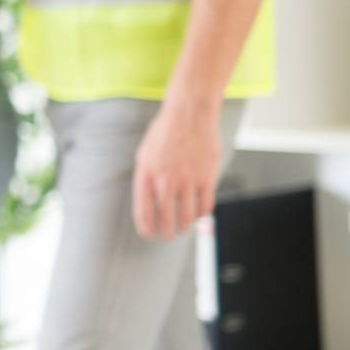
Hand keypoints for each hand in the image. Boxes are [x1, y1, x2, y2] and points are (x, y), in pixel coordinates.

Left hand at [132, 97, 223, 240]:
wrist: (188, 115)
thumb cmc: (165, 134)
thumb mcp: (144, 155)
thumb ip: (146, 179)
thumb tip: (150, 204)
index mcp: (145, 175)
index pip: (143, 212)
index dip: (145, 228)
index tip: (148, 234)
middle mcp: (165, 181)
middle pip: (165, 220)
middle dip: (165, 232)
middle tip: (167, 235)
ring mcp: (187, 181)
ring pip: (186, 218)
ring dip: (183, 227)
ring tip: (181, 228)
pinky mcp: (207, 178)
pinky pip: (205, 207)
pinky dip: (200, 215)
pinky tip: (196, 214)